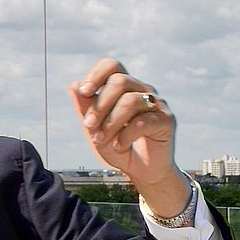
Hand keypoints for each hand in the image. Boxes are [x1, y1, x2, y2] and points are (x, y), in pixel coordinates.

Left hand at [68, 60, 188, 215]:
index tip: (84, 92)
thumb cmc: (119, 147)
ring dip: (110, 122)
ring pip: (130, 101)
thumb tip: (74, 86)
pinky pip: (142, 121)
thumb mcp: (96, 130)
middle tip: (88, 125)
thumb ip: (86, 109)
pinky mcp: (166, 121)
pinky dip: (125, 135)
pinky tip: (119, 146)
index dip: (96, 74)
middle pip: (120, 81)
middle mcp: (142, 90)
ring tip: (101, 140)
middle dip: (99, 105)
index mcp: (125, 87)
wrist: (143, 173)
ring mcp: (156, 104)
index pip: (113, 66)